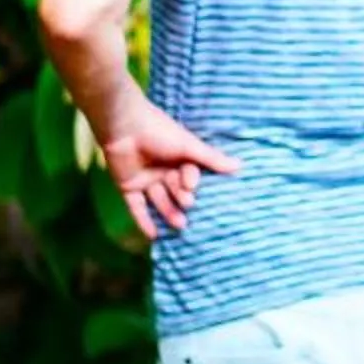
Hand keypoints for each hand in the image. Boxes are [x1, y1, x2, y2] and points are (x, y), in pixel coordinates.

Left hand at [101, 104, 241, 241]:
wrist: (123, 127)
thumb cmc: (159, 132)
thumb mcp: (188, 146)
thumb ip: (211, 159)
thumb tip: (240, 166)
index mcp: (178, 158)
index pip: (189, 174)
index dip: (190, 181)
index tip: (191, 186)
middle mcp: (163, 170)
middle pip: (175, 190)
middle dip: (181, 199)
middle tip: (187, 206)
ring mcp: (145, 180)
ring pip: (159, 200)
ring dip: (168, 213)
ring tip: (179, 225)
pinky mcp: (128, 188)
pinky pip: (137, 207)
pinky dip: (144, 221)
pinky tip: (153, 235)